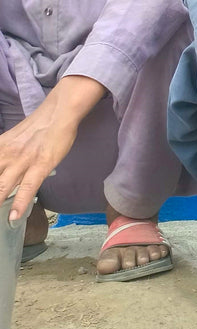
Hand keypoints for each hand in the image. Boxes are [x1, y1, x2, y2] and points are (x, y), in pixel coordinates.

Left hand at [0, 75, 104, 220]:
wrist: (59, 112)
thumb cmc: (39, 125)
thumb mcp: (13, 140)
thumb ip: (5, 156)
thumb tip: (4, 171)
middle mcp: (4, 156)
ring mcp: (22, 161)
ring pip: (2, 187)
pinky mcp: (40, 165)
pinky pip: (28, 187)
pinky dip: (20, 203)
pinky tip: (15, 217)